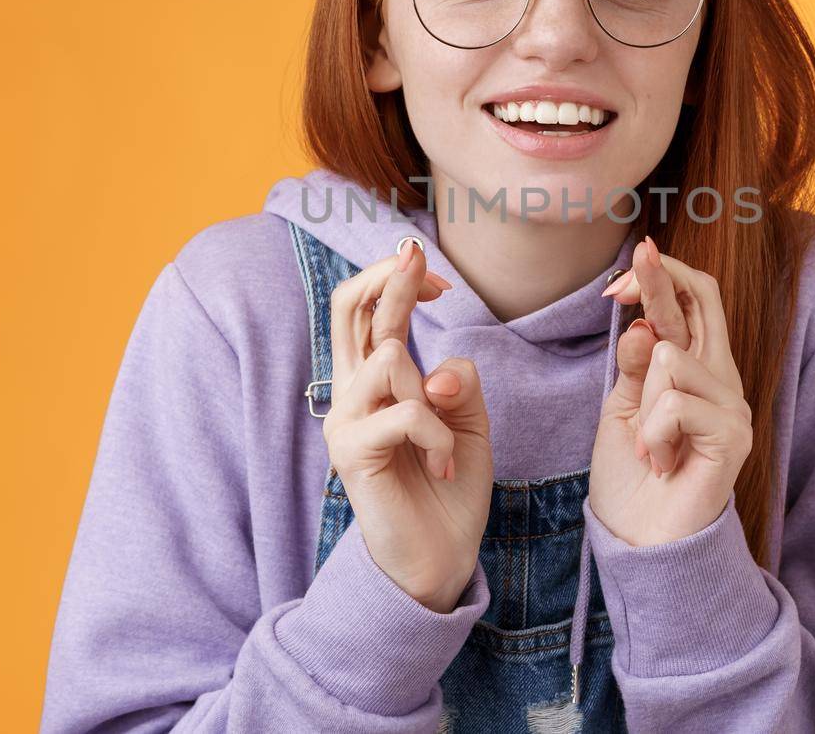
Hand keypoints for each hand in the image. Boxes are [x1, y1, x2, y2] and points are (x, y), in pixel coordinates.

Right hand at [321, 237, 493, 610]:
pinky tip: (443, 465)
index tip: (439, 279)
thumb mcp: (468, 421)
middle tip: (418, 256)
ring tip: (445, 438)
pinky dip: (438, 434)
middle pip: (349, 308)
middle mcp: (352, 392)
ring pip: (388, 357)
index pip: (367, 308)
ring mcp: (346, 420)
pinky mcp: (352, 453)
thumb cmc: (449, 486)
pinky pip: (406, 412)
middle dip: (388, 275)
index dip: (396, 278)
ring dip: (434, 393)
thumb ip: (459, 382)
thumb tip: (439, 369)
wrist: (439, 557)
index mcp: (375, 379)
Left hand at [589, 235, 752, 546]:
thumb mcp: (622, 410)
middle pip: (701, 303)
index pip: (694, 302)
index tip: (619, 281)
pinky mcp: (734, 436)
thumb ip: (634, 367)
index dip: (662, 279)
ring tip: (651, 448)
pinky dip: (652, 434)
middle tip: (635, 256)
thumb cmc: (633, 477)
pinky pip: (675, 404)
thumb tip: (641, 326)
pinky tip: (662, 462)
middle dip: (660, 279)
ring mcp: (733, 406)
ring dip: (643, 406)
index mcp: (696, 367)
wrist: (641, 542)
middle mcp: (722, 378)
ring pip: (671, 360)